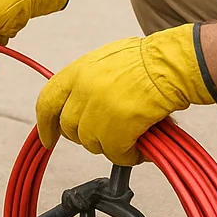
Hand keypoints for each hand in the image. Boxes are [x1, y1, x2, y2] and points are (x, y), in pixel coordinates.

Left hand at [36, 24, 216, 165]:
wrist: (171, 64)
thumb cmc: (148, 60)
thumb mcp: (106, 61)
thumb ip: (87, 82)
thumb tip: (83, 104)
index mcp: (77, 71)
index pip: (46, 102)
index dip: (45, 125)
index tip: (48, 139)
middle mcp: (82, 91)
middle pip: (70, 128)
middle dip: (87, 136)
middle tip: (109, 133)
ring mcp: (98, 111)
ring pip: (92, 144)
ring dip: (111, 145)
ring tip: (131, 137)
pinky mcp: (116, 129)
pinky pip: (115, 154)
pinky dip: (128, 155)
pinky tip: (140, 148)